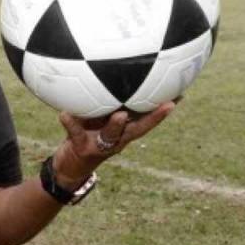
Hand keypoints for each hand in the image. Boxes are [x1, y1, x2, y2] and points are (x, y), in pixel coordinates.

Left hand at [52, 101, 176, 188]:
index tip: (180, 97)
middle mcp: (115, 140)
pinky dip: (70, 123)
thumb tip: (113, 77)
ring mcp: (99, 145)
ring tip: (120, 114)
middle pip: (137, 130)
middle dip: (152, 119)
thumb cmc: (87, 137)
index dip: (162, 111)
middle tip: (167, 105)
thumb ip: (107, 106)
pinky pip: (76, 133)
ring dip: (116, 125)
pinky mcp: (81, 147)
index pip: (146, 121)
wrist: (69, 167)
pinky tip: (64, 113)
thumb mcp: (98, 121)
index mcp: (123, 132)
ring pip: (111, 135)